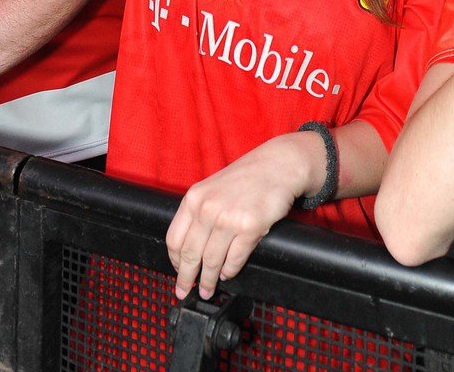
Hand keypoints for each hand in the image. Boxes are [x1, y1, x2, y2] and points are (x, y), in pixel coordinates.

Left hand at [165, 131, 319, 299]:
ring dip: (208, 280)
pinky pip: (234, 260)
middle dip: (187, 278)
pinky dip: (229, 271)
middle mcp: (208, 208)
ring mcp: (229, 219)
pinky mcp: (250, 227)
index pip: (174, 239)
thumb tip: (191, 247)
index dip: (174, 262)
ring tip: (208, 288)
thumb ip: (199, 212)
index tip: (177, 272)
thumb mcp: (213, 187)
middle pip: (190, 254)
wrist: (279, 163)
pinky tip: (228, 273)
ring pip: (211, 261)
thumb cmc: (248, 176)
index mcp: (195, 198)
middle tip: (185, 290)